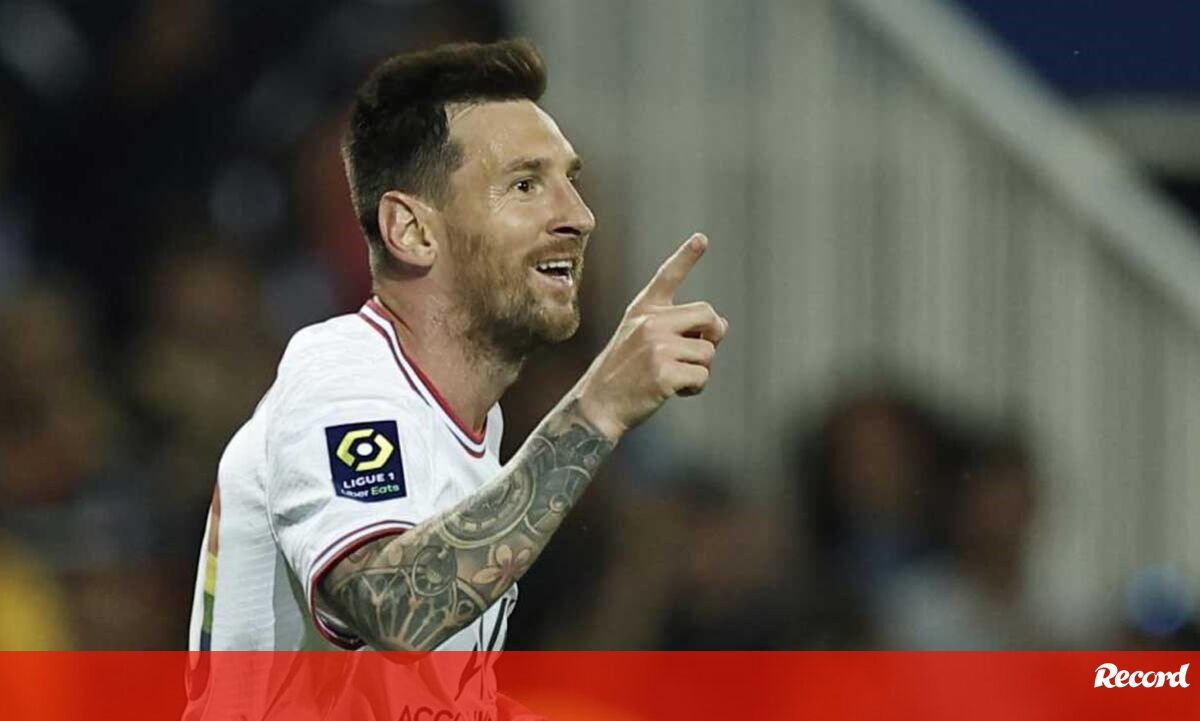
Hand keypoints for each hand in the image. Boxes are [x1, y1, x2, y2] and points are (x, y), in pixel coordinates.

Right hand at [574, 232, 727, 440]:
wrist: (596, 406)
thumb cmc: (622, 375)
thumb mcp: (638, 340)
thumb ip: (675, 327)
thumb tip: (721, 325)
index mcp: (642, 310)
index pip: (667, 276)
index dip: (686, 256)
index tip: (702, 238)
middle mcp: (650, 322)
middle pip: (707, 314)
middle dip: (712, 334)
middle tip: (697, 352)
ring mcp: (657, 347)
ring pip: (708, 351)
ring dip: (700, 369)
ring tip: (674, 377)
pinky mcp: (665, 373)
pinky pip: (702, 376)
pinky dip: (695, 387)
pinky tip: (674, 392)